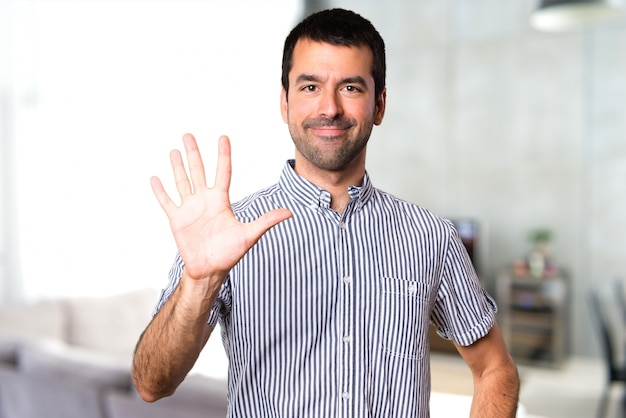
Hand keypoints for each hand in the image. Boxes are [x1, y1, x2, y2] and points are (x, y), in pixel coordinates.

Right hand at [150, 134, 291, 281]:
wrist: (210, 270)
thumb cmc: (230, 254)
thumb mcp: (249, 235)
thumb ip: (266, 221)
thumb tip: (289, 212)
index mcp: (221, 201)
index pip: (223, 172)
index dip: (223, 155)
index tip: (223, 137)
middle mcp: (204, 201)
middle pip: (198, 171)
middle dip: (194, 153)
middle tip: (188, 135)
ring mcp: (190, 209)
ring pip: (182, 182)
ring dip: (178, 167)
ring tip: (174, 150)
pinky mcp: (177, 220)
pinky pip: (166, 202)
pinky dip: (160, 191)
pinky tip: (155, 178)